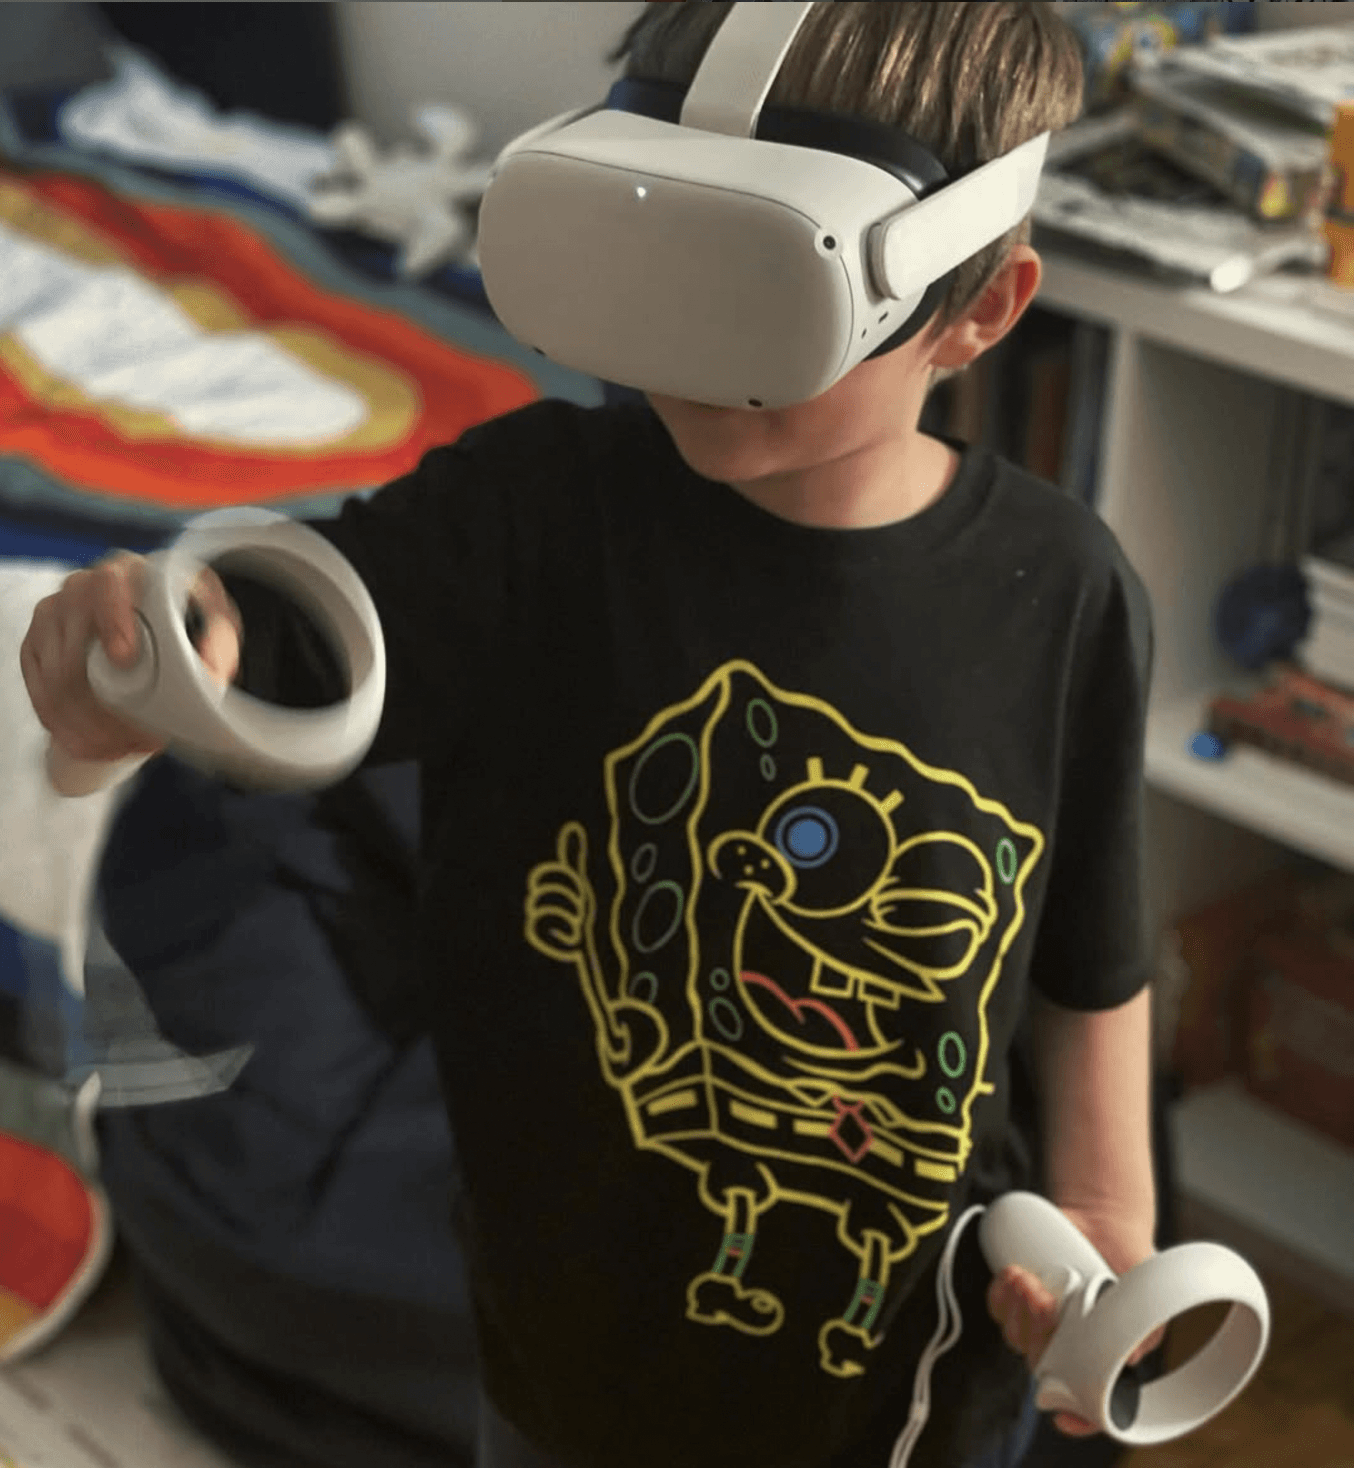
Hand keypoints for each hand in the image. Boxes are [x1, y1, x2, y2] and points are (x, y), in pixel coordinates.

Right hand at [21, 551, 242, 767]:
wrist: (155, 630)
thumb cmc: (186, 622)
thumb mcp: (215, 624)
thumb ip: (219, 639)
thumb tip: (212, 663)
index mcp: (128, 573)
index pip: (108, 585)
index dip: (112, 619)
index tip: (125, 659)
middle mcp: (81, 589)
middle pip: (74, 644)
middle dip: (103, 702)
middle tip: (139, 736)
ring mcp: (52, 617)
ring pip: (55, 678)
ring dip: (89, 724)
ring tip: (127, 747)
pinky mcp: (35, 647)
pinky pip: (40, 694)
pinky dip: (66, 728)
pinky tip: (96, 746)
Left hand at [986, 1203, 1164, 1437]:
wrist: (1107, 1222)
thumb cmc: (1130, 1265)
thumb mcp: (1149, 1301)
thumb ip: (1144, 1334)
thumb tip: (1126, 1361)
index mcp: (1097, 1359)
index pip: (1086, 1404)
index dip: (1076, 1419)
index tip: (1065, 1419)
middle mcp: (1065, 1347)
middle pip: (1040, 1364)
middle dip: (1038, 1335)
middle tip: (1046, 1300)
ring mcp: (1038, 1322)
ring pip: (1016, 1337)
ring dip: (1018, 1312)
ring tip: (1029, 1280)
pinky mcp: (1018, 1296)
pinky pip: (998, 1308)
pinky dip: (1000, 1296)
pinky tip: (1013, 1274)